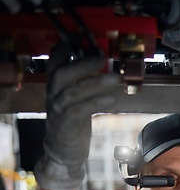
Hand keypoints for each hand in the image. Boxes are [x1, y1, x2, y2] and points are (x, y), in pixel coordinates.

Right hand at [34, 43, 120, 189]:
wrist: (64, 151)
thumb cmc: (74, 122)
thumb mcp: (78, 99)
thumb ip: (86, 83)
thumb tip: (106, 65)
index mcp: (56, 85)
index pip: (54, 61)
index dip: (65, 48)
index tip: (82, 39)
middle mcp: (54, 95)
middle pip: (62, 73)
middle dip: (82, 63)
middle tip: (102, 56)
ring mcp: (58, 110)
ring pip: (72, 92)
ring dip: (95, 83)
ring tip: (115, 78)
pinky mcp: (66, 125)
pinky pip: (79, 111)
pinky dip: (96, 103)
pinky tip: (111, 100)